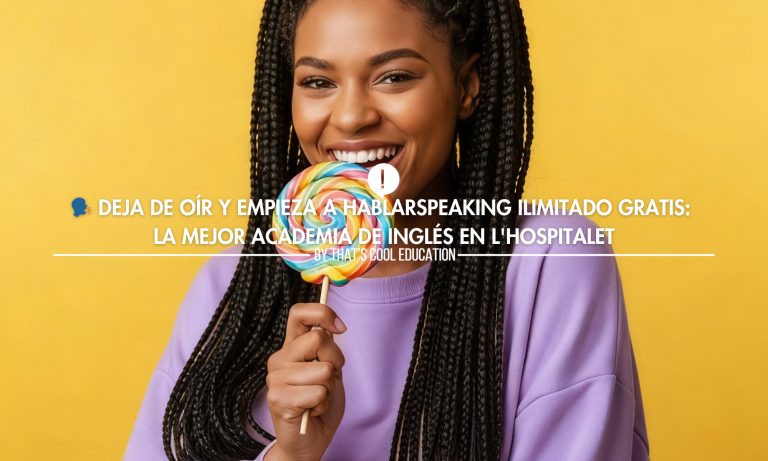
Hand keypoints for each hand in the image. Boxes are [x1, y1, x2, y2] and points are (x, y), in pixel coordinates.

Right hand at [264, 303, 346, 460]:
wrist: (309, 441)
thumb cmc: (320, 404)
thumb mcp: (330, 370)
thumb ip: (327, 349)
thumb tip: (331, 327)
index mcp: (291, 347)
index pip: (299, 313)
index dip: (323, 313)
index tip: (340, 328)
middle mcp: (279, 359)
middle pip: (318, 338)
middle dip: (335, 360)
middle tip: (328, 380)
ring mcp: (276, 378)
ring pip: (323, 369)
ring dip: (329, 388)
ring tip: (317, 399)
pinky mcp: (278, 399)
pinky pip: (318, 392)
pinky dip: (323, 403)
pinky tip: (311, 410)